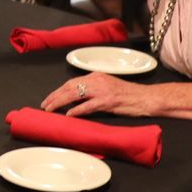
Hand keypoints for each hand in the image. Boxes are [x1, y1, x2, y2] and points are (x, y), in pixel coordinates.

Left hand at [39, 73, 154, 117]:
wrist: (146, 98)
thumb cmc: (129, 96)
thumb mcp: (108, 88)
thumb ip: (93, 92)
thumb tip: (76, 101)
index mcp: (96, 76)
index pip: (72, 82)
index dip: (58, 91)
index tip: (49, 99)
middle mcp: (97, 80)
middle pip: (70, 86)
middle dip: (55, 96)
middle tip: (45, 105)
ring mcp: (102, 90)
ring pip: (75, 94)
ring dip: (60, 102)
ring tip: (51, 109)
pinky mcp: (108, 101)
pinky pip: (88, 105)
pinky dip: (77, 110)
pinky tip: (69, 115)